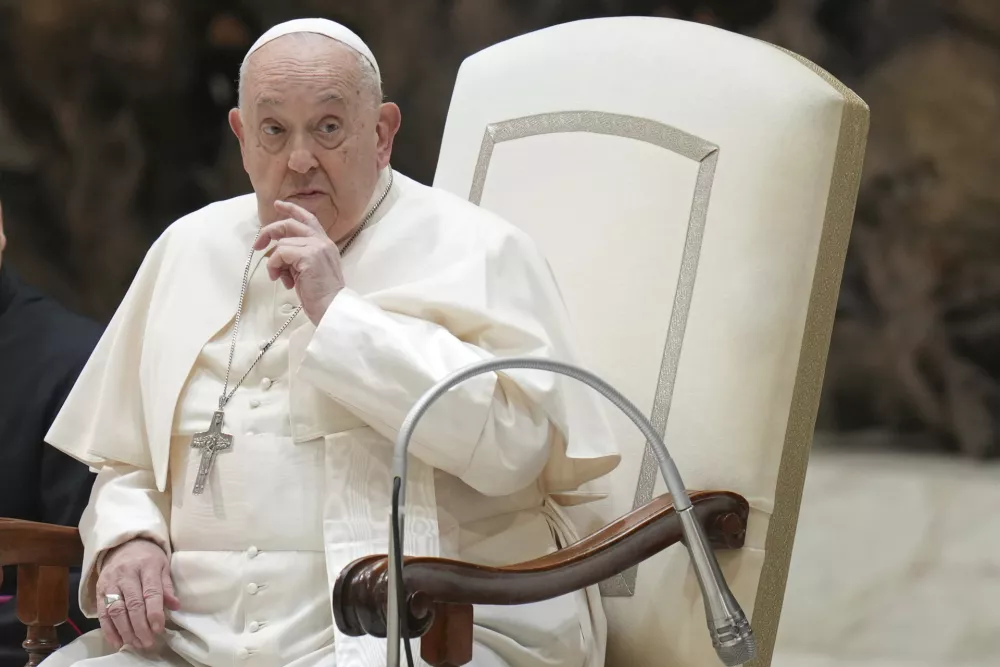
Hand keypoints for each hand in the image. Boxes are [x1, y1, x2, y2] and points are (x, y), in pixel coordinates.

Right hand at [96, 538, 179, 650]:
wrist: (124, 544)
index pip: (151, 592)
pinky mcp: (99, 590)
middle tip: (148, 642)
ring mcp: (110, 582)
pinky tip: (117, 641)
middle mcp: (126, 574)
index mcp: (146, 566)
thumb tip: (175, 606)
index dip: (154, 612)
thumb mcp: (162, 566)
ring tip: (135, 643)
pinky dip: (109, 630)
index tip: (159, 629)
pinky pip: (102, 612)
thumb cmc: (148, 558)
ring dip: (125, 631)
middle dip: (140, 626)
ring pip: (116, 610)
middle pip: (132, 604)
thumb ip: (167, 587)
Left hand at [254, 200, 345, 325]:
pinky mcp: (308, 256)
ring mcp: (316, 247)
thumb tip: (278, 252)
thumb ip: (299, 256)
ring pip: (282, 244)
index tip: (277, 204)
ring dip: (275, 263)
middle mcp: (322, 242)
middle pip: (290, 225)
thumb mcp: (310, 270)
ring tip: (281, 278)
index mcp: (325, 244)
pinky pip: (280, 253)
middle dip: (269, 232)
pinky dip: (275, 266)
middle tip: (258, 245)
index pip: (308, 219)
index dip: (292, 209)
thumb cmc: (321, 295)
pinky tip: (282, 280)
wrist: (333, 307)